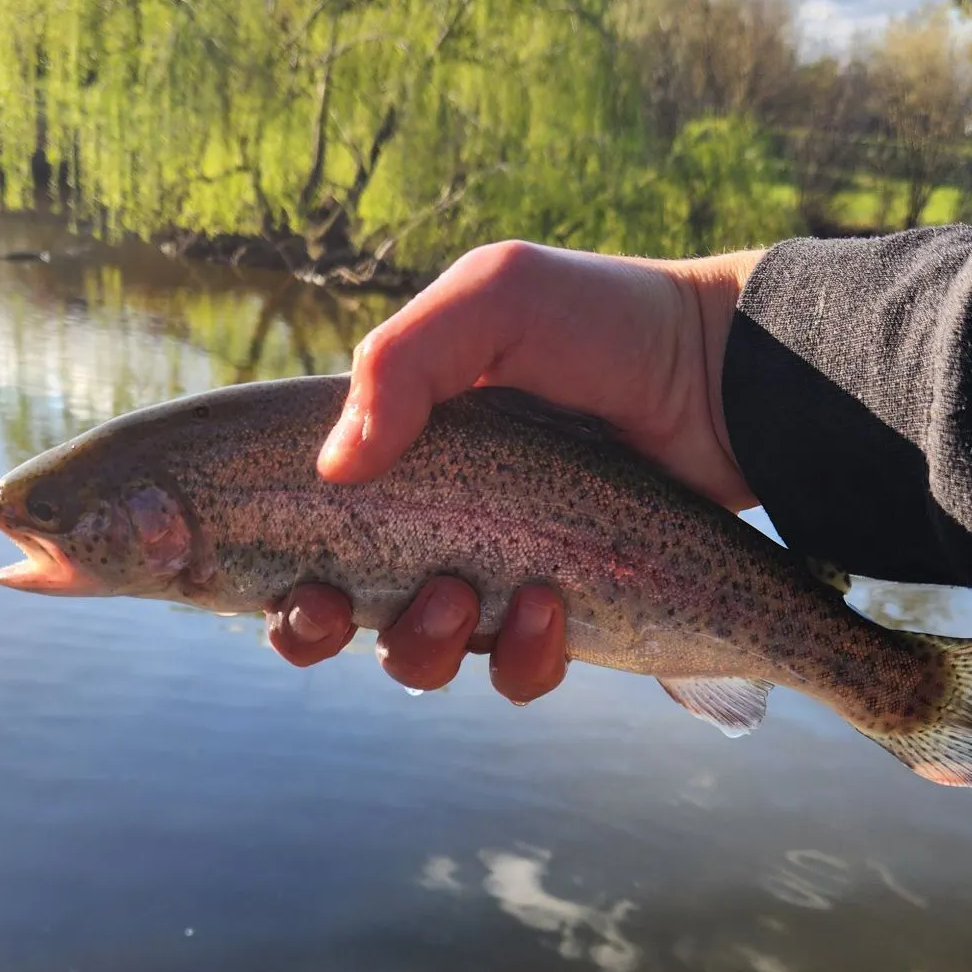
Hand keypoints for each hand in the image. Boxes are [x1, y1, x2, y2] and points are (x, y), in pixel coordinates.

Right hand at [266, 239, 763, 700]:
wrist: (724, 374)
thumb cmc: (604, 321)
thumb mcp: (495, 297)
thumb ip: (400, 359)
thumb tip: (333, 468)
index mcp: (391, 457)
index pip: (292, 523)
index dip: (251, 562)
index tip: (247, 568)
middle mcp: (426, 526)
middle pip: (325, 616)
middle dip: (309, 628)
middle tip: (334, 602)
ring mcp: (492, 578)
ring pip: (414, 657)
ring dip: (420, 642)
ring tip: (467, 594)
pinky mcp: (560, 618)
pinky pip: (515, 673)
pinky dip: (522, 657)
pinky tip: (553, 607)